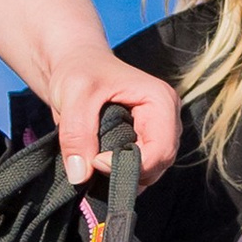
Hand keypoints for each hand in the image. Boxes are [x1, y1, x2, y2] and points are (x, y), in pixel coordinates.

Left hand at [45, 51, 184, 184]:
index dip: (130, 164)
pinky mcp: (145, 143)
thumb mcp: (74, 95)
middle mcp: (166, 119)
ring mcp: (157, 133)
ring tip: (94, 162)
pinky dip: (119, 174)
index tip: (95, 161)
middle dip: (127, 172)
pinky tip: (98, 163)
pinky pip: (139, 170)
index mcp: (161, 101)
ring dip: (122, 176)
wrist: (75, 65)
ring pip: (150, 172)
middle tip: (92, 164)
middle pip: (159, 164)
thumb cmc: (79, 71)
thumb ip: (77, 134)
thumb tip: (80, 176)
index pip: (161, 150)